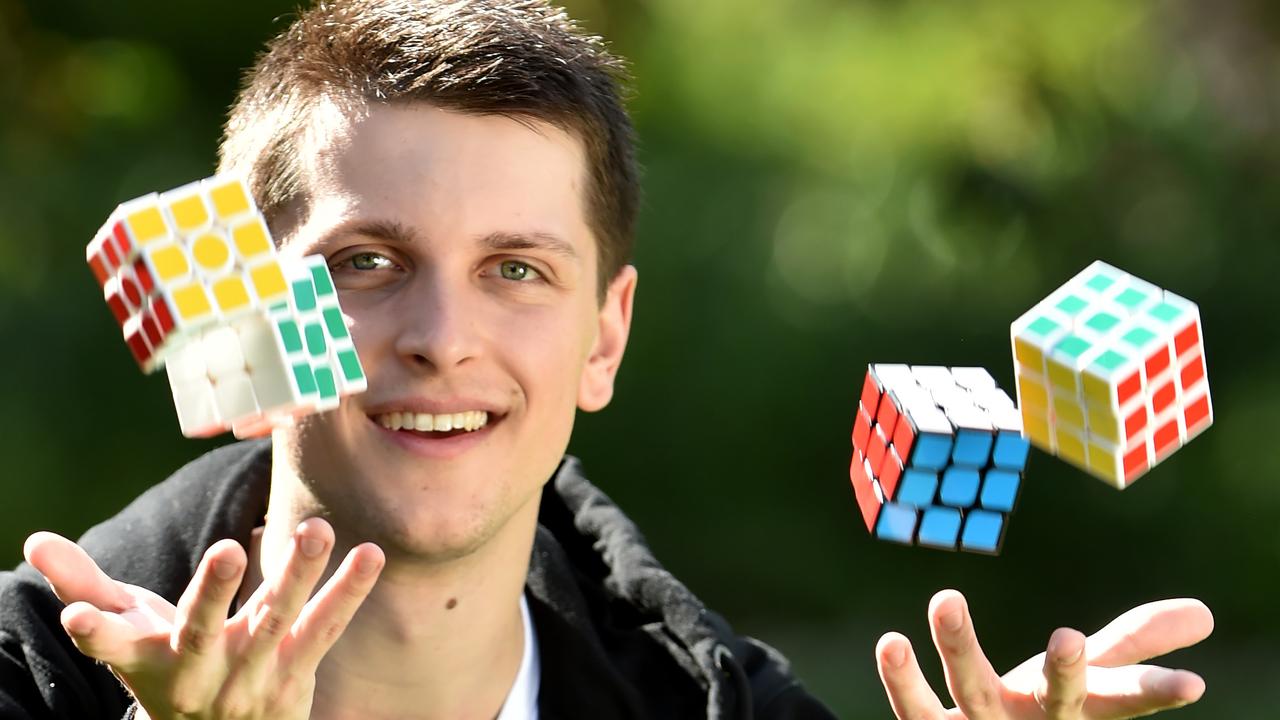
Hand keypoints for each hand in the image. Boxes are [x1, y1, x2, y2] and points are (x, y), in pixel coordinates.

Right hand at [23, 519, 383, 719]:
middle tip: (227, 550)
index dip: (95, 632)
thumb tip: (35, 541)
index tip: (76, 618)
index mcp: (150, 660)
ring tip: (317, 530)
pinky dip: (348, 593)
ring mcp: (252, 676)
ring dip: (297, 577)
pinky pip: (325, 630)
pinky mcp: (296, 674)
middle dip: (214, 592)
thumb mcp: (127, 632)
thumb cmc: (167, 665)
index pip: (114, 647)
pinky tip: (372, 554)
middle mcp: (200, 671)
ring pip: (275, 623)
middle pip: (204, 629)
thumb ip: (87, 586)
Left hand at [876, 589, 1212, 718]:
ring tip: (946, 598)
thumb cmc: (1040, 715)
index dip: (1153, 691)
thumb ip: (1133, 644)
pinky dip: (902, 682)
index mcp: (1075, 708)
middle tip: (1069, 638)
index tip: (1191, 685)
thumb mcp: (1088, 683)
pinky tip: (891, 641)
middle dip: (1064, 675)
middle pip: (1053, 702)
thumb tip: (1203, 613)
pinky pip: (914, 712)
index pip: (1122, 698)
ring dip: (959, 648)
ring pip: (971, 694)